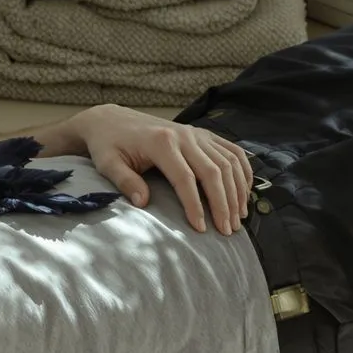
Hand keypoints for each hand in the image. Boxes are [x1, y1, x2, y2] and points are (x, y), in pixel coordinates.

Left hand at [65, 104, 252, 234]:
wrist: (112, 121)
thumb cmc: (109, 146)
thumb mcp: (108, 164)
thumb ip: (125, 182)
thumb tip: (143, 203)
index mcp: (161, 143)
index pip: (184, 179)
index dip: (195, 205)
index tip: (200, 229)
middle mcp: (184, 135)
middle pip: (213, 172)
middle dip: (223, 204)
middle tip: (227, 231)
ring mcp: (196, 133)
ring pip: (227, 163)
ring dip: (236, 192)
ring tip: (237, 218)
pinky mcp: (203, 134)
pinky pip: (231, 151)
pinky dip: (242, 171)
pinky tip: (244, 193)